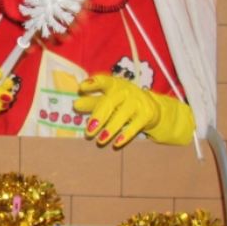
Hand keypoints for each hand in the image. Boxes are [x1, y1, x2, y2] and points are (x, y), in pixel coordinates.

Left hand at [73, 74, 193, 147]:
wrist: (151, 107)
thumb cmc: (121, 102)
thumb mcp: (107, 100)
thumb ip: (91, 103)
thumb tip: (75, 105)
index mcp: (114, 84)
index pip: (103, 81)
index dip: (93, 83)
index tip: (81, 87)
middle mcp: (126, 91)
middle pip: (110, 102)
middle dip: (98, 117)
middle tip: (88, 131)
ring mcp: (137, 102)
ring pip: (122, 116)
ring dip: (110, 129)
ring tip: (100, 141)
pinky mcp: (147, 114)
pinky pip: (135, 126)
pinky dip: (126, 135)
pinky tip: (116, 143)